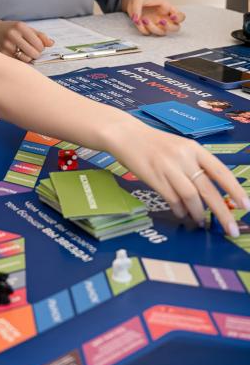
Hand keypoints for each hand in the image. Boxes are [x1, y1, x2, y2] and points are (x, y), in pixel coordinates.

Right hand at [0, 19, 53, 62]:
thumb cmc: (13, 30)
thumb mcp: (26, 28)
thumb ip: (40, 35)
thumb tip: (51, 43)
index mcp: (20, 26)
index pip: (39, 44)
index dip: (41, 48)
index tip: (37, 46)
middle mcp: (12, 35)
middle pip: (34, 53)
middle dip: (36, 54)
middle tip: (32, 51)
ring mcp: (6, 45)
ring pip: (26, 59)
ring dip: (28, 58)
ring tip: (24, 53)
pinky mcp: (2, 54)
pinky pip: (18, 63)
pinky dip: (20, 61)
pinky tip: (17, 55)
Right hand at [108, 117, 249, 235]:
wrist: (126, 135)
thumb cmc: (155, 144)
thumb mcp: (180, 148)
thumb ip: (195, 165)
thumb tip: (213, 193)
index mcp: (194, 148)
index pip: (220, 171)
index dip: (235, 189)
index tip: (246, 205)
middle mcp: (183, 157)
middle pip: (208, 189)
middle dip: (223, 212)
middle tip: (231, 229)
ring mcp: (168, 167)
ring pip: (191, 197)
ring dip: (198, 213)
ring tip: (200, 221)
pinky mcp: (154, 177)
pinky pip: (173, 199)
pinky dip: (180, 209)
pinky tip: (182, 213)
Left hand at [125, 0, 184, 35]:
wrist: (133, 1)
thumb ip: (138, 7)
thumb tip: (136, 19)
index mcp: (168, 9)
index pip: (181, 16)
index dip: (179, 18)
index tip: (172, 16)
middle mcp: (165, 18)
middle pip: (176, 28)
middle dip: (170, 27)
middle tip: (161, 21)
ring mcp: (157, 25)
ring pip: (162, 33)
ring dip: (154, 28)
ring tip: (144, 19)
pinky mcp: (148, 28)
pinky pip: (148, 33)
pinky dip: (143, 29)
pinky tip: (138, 21)